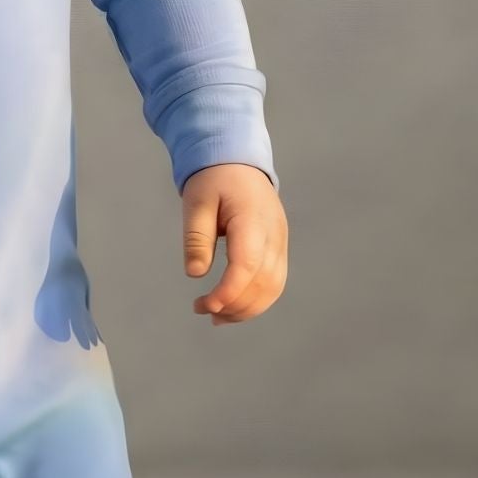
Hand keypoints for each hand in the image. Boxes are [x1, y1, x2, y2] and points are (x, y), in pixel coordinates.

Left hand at [182, 163, 287, 323]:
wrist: (239, 161)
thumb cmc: (214, 179)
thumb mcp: (196, 202)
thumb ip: (197, 238)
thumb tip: (196, 273)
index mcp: (252, 219)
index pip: (248, 265)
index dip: (229, 291)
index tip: (205, 305)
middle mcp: (274, 234)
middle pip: (264, 282)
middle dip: (235, 305)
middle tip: (203, 310)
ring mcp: (281, 241)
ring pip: (274, 287)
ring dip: (247, 308)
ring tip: (217, 317)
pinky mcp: (280, 248)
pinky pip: (275, 281)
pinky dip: (257, 299)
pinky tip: (234, 306)